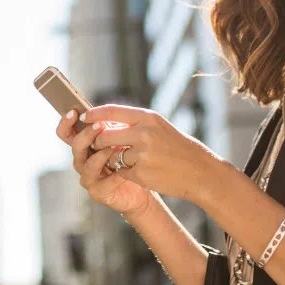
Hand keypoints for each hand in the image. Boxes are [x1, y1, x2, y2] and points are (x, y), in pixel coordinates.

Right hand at [54, 110, 153, 216]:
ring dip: (100, 154)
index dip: (66, 123)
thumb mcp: (122, 139)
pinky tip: (124, 168)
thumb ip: (112, 127)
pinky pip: (102, 183)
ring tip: (115, 146)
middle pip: (75, 147)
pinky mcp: (98, 192)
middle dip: (86, 135)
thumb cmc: (131, 160)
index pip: (66, 133)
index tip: (74, 112)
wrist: (144, 185)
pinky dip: (113, 174)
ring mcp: (88, 177)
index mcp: (84, 146)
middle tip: (99, 126)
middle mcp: (82, 161)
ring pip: (86, 165)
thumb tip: (106, 113)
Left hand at [82, 105, 224, 203]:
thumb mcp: (159, 127)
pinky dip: (127, 173)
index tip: (84, 117)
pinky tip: (144, 171)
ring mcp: (141, 154)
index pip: (111, 111)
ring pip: (112, 156)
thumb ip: (134, 124)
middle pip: (104, 136)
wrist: (199, 171)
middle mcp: (143, 133)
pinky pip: (121, 172)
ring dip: (117, 160)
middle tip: (101, 145)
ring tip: (138, 160)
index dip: (94, 114)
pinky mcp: (140, 173)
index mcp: (147, 118)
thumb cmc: (178, 147)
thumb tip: (105, 122)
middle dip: (99, 142)